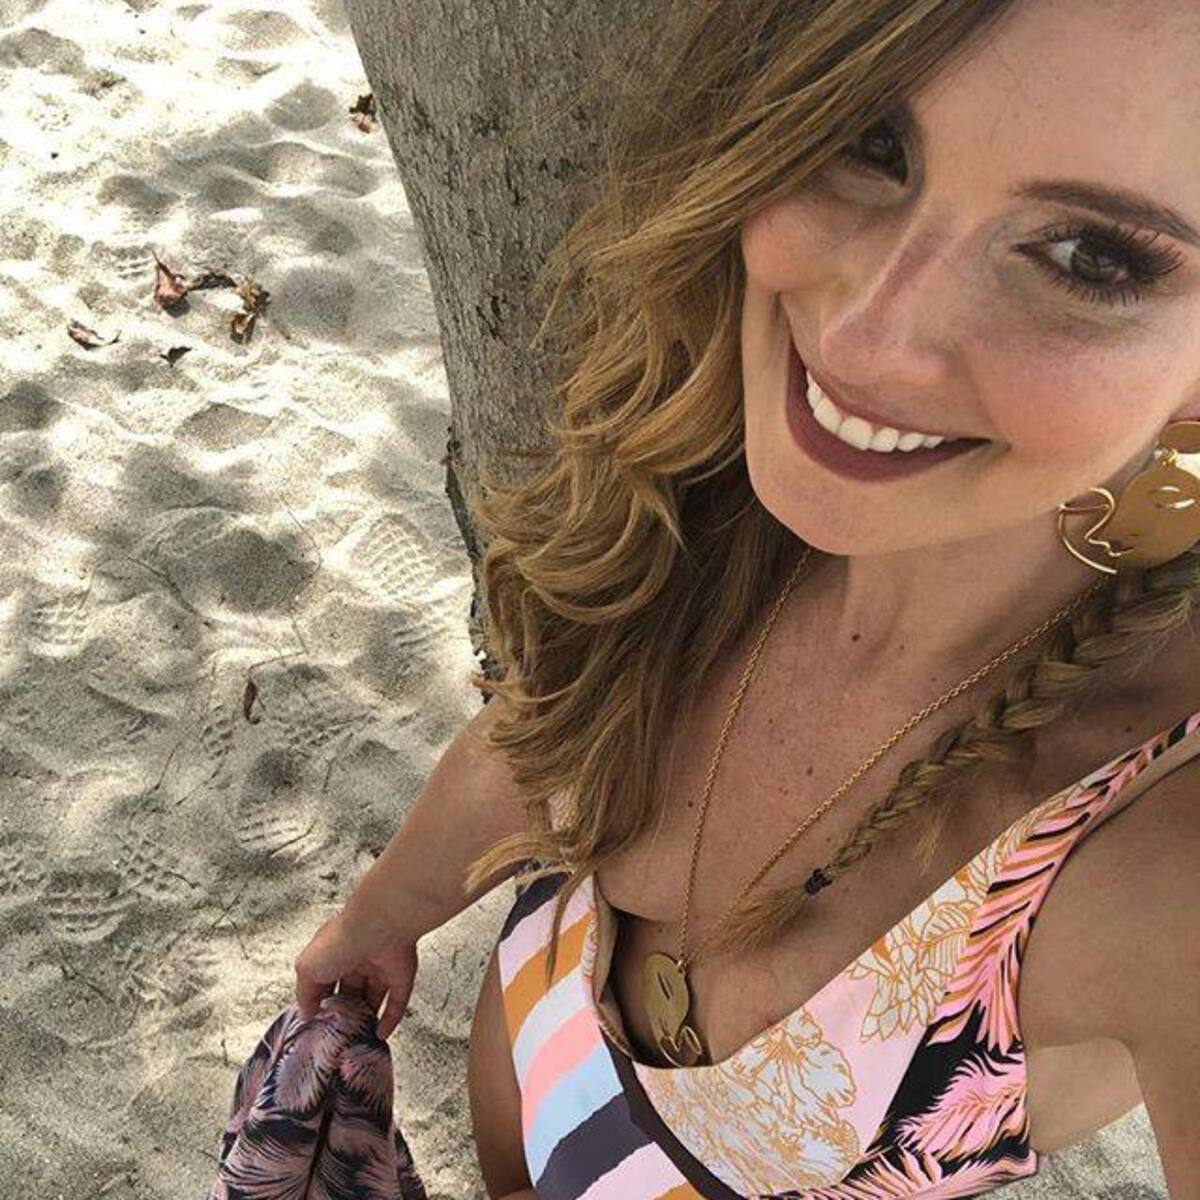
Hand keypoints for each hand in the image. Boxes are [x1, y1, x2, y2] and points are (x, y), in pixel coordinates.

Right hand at [293, 904, 418, 1039]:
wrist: (378, 927)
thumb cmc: (340, 941)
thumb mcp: (307, 968)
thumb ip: (305, 993)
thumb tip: (307, 1013)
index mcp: (334, 951)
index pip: (327, 981)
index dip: (322, 1002)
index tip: (318, 1023)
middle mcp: (359, 957)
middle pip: (352, 991)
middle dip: (345, 1013)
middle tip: (339, 1036)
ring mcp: (382, 966)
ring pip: (374, 997)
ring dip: (367, 1018)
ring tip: (358, 1040)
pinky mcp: (402, 975)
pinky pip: (397, 1001)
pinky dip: (390, 1019)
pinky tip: (380, 1034)